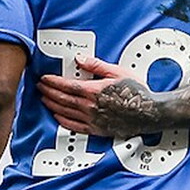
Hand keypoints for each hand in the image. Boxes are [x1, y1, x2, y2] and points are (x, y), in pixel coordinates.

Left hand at [37, 56, 154, 138]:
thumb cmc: (137, 92)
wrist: (149, 113)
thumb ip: (96, 65)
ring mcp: (93, 119)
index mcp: (94, 91)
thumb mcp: (118, 72)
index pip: (67, 86)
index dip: (53, 82)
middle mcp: (91, 107)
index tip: (45, 78)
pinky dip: (63, 121)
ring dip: (52, 105)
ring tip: (44, 99)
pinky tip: (57, 116)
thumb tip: (80, 59)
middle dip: (48, 92)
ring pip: (65, 112)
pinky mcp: (97, 129)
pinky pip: (74, 127)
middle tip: (40, 87)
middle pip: (63, 99)